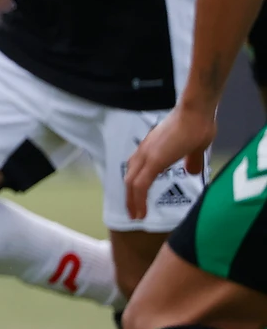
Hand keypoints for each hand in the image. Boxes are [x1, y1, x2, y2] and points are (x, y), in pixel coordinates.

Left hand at [124, 104, 214, 220]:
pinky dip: (138, 200)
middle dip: (130, 197)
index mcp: (151, 148)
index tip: (137, 199)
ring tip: (136, 216)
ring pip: (131, 184)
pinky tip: (142, 213)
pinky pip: (140, 185)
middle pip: (130, 178)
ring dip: (132, 202)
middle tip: (133, 212)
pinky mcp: (153, 160)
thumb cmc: (198, 125)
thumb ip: (190, 160)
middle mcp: (144, 151)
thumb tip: (191, 171)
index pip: (136, 169)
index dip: (135, 185)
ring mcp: (147, 155)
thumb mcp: (194, 147)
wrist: (197, 112)